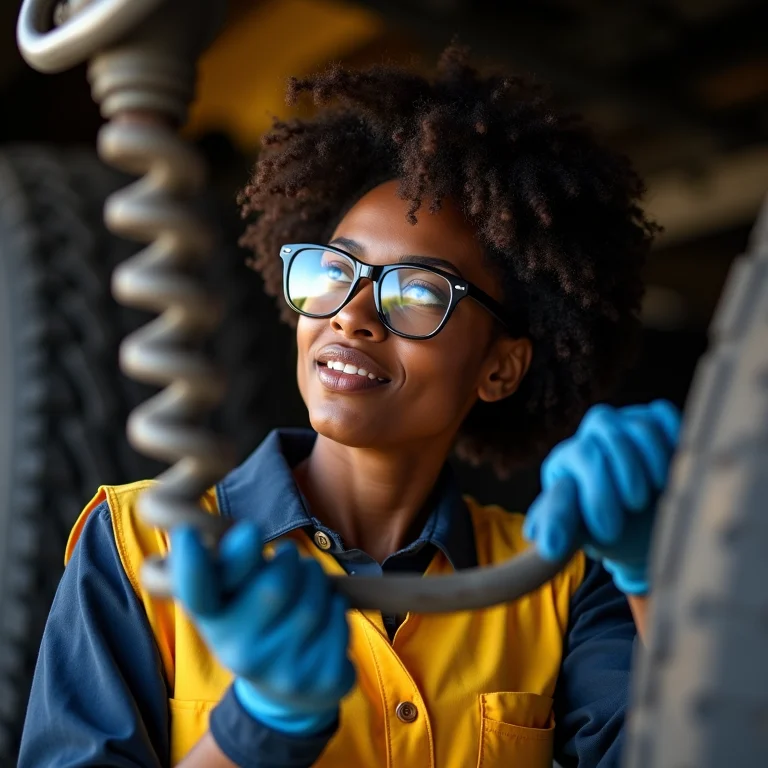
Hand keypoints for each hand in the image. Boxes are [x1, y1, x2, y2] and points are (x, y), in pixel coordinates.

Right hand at [169, 521, 354, 733]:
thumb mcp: (236, 598)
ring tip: (309, 585)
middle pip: (275, 586)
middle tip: (290, 559)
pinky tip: (326, 617)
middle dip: (290, 561)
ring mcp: (282, 672)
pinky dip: (337, 606)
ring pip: (314, 602)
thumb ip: (236, 565)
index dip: (192, 566)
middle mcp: (240, 652)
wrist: (287, 697)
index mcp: (212, 622)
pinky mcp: (323, 679)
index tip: (188, 535)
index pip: (197, 594)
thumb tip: (247, 534)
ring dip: (317, 580)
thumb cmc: (257, 624)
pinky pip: (339, 618)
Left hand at [523, 400, 680, 594]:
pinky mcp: (654, 421)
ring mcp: (624, 425)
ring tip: (658, 488)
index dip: (597, 493)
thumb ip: (560, 526)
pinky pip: (663, 414)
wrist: (640, 530)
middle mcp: (591, 436)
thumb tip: (542, 540)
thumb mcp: (579, 531)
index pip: (578, 458)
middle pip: (603, 427)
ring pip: (638, 423)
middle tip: (635, 505)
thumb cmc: (603, 530)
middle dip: (623, 468)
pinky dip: (673, 436)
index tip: (609, 531)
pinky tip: (677, 465)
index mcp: (564, 461)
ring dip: (653, 456)